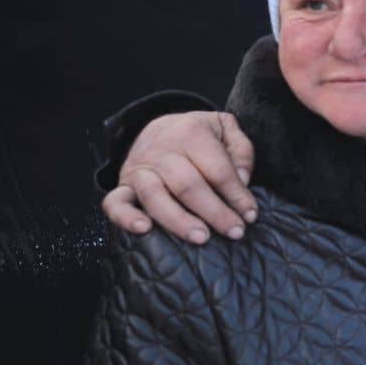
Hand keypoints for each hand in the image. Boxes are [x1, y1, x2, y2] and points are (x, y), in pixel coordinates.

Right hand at [103, 112, 257, 243]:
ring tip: (201, 238)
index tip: (250, 215)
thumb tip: (242, 179)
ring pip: (155, 196)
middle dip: (215, 212)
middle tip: (235, 232)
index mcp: (190, 132)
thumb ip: (240, 150)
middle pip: (188, 185)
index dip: (237, 195)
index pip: (218, 170)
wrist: (157, 126)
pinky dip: (126, 218)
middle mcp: (161, 150)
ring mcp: (139, 168)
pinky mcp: (123, 185)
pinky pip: (115, 203)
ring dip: (179, 220)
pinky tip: (144, 230)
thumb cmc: (199, 134)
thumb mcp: (225, 129)